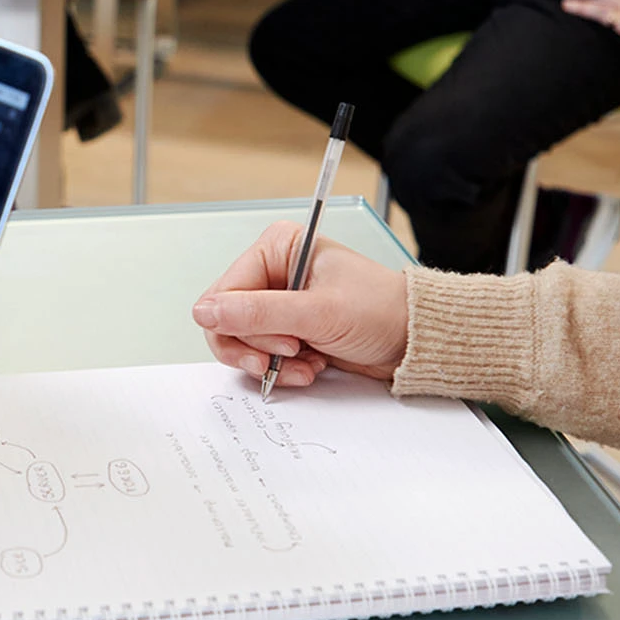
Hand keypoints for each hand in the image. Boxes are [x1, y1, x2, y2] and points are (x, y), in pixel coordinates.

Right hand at [191, 221, 408, 387]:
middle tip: (290, 354)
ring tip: (306, 364)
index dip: (243, 325)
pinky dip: (282, 369)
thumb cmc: (380, 311)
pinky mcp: (286, 330)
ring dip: (272, 363)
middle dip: (257, 347)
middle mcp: (272, 274)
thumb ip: (257, 314)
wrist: (414, 339)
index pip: (224, 294)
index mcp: (276, 249)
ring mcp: (278, 304)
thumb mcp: (317, 312)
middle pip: (226, 321)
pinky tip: (311, 366)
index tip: (281, 343)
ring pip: (241, 343)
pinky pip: (261, 356)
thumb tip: (205, 312)